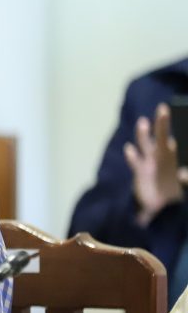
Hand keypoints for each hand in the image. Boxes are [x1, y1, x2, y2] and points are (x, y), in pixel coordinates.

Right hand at [124, 103, 187, 224]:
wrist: (158, 205)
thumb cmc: (173, 191)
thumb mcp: (182, 186)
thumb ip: (185, 181)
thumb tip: (183, 175)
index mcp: (171, 155)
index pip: (171, 138)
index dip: (170, 128)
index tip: (171, 115)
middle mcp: (159, 155)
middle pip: (159, 136)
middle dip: (161, 123)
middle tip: (163, 108)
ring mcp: (147, 162)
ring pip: (144, 144)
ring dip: (143, 134)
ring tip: (143, 123)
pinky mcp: (139, 171)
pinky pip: (135, 161)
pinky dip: (132, 155)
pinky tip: (130, 149)